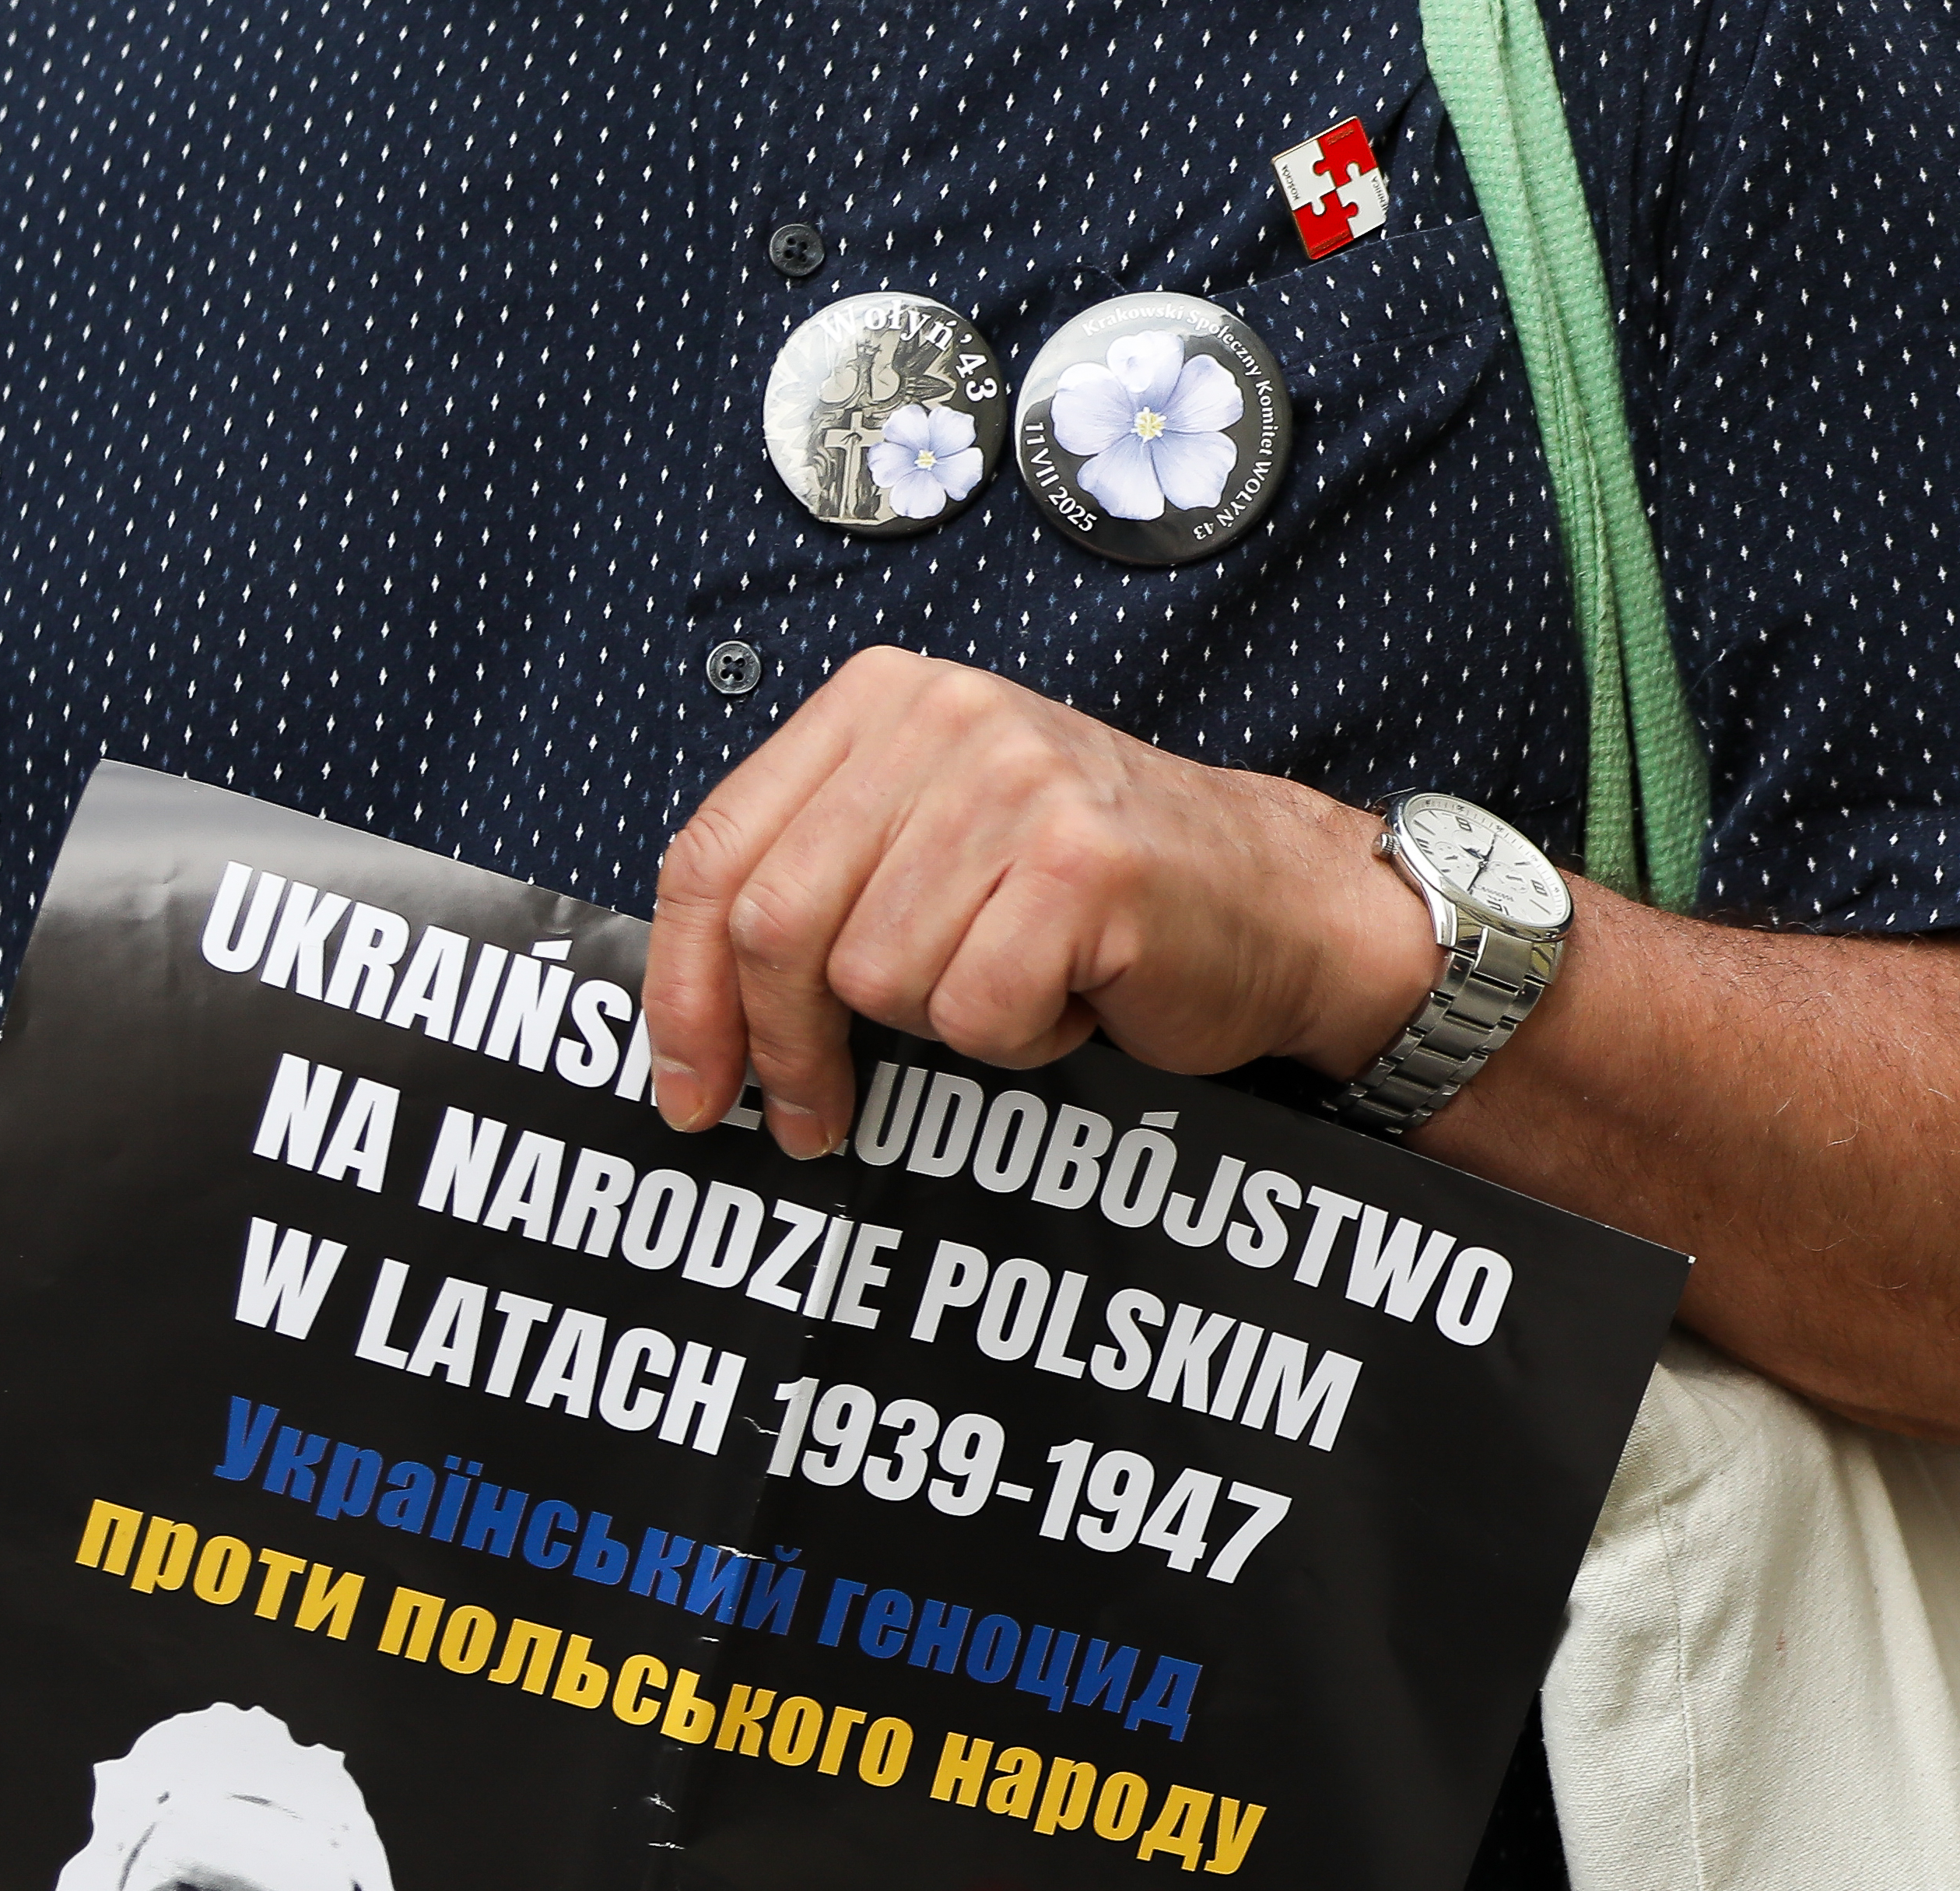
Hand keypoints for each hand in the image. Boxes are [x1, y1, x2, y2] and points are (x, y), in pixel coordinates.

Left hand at [646, 648, 1440, 1157]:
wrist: (1279, 904)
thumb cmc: (1096, 900)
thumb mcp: (930, 849)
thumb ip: (817, 884)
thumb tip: (691, 1016)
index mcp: (879, 701)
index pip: (713, 851)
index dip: (680, 988)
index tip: (688, 1086)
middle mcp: (941, 719)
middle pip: (774, 924)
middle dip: (785, 1047)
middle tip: (813, 1119)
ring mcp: (1016, 784)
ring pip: (876, 978)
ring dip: (944, 1024)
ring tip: (1017, 983)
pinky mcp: (1082, 864)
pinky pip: (975, 1011)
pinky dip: (1020, 1038)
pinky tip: (1074, 994)